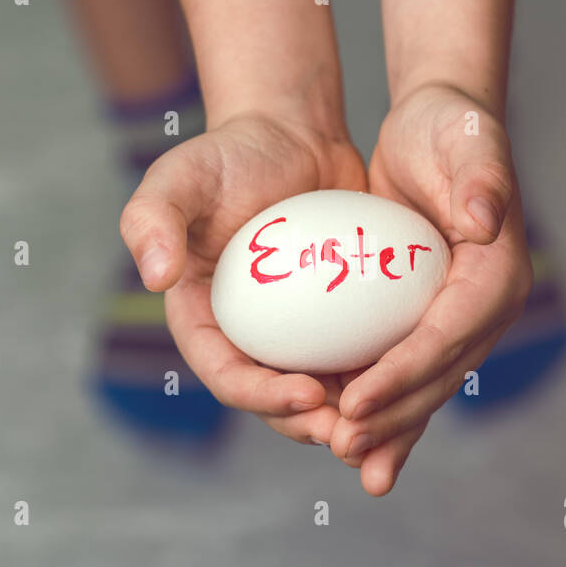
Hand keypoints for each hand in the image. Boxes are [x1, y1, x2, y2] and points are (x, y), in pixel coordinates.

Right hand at [119, 113, 367, 442]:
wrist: (290, 136)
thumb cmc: (228, 154)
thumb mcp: (179, 175)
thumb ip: (151, 220)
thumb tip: (154, 277)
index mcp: (201, 322)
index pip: (226, 376)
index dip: (262, 398)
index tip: (307, 395)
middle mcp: (244, 339)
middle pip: (274, 401)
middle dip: (310, 426)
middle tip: (354, 429)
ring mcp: (290, 335)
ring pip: (320, 391)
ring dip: (350, 416)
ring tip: (386, 420)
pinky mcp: (332, 322)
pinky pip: (356, 357)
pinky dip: (380, 375)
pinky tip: (414, 377)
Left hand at [331, 83, 532, 494]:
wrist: (438, 131)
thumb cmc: (448, 131)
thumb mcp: (463, 140)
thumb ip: (478, 177)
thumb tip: (483, 219)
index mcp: (497, 276)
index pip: (446, 336)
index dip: (402, 374)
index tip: (355, 400)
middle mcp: (485, 309)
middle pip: (438, 376)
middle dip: (393, 416)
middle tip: (344, 444)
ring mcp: (459, 320)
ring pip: (424, 387)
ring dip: (389, 427)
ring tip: (348, 458)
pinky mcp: (429, 321)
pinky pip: (407, 372)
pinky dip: (384, 406)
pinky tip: (352, 438)